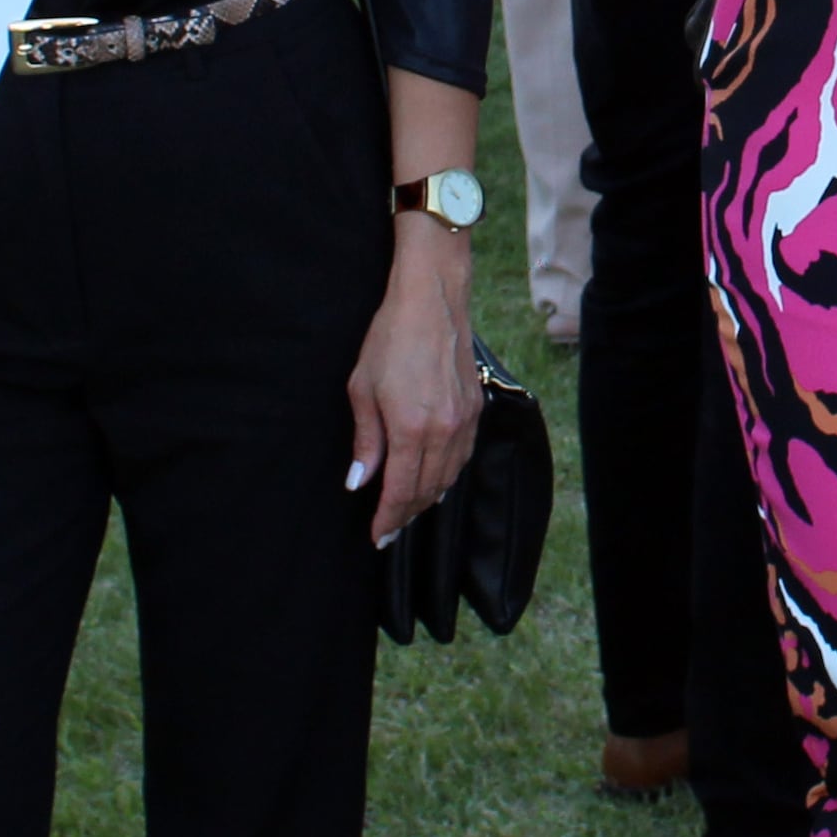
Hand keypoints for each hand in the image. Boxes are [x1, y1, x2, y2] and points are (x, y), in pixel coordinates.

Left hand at [347, 213, 483, 546]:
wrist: (432, 300)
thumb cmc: (390, 338)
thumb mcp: (362, 388)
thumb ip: (366, 441)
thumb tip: (360, 481)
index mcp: (411, 428)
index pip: (401, 491)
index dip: (388, 519)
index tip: (377, 537)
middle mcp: (444, 430)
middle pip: (427, 491)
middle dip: (407, 514)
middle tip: (388, 528)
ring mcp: (465, 420)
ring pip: (449, 477)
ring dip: (428, 497)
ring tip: (408, 508)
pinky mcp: (476, 407)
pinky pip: (463, 455)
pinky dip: (448, 474)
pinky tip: (436, 479)